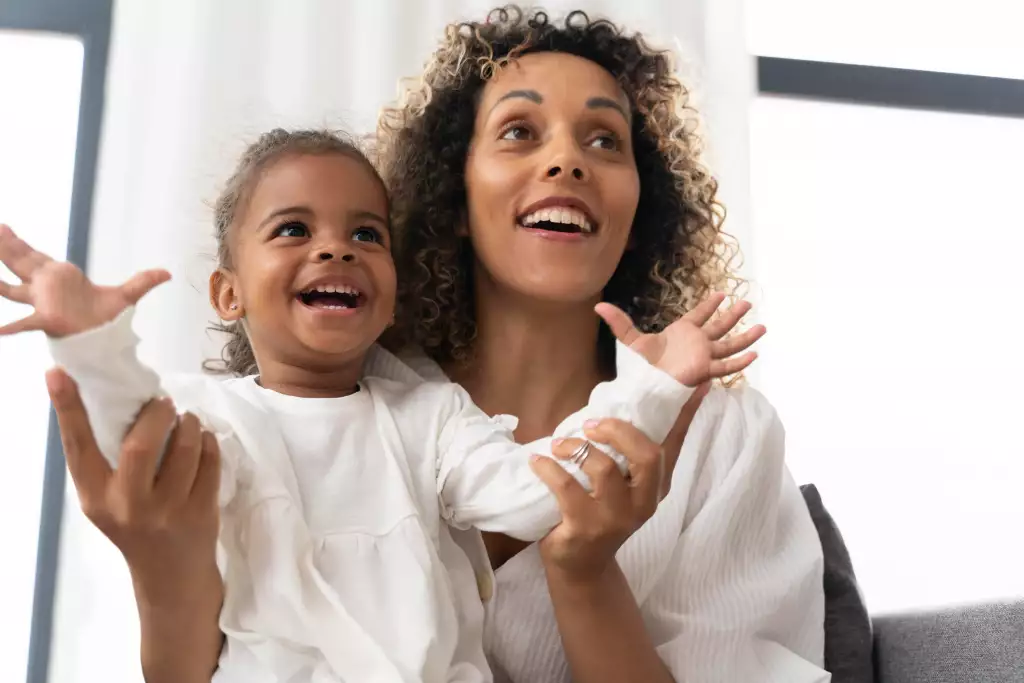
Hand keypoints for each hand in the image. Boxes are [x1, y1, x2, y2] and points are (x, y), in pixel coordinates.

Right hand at [0, 224, 168, 337]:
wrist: (104, 343)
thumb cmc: (107, 320)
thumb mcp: (127, 295)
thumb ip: (144, 282)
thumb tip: (168, 273)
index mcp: (60, 277)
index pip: (35, 256)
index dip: (20, 244)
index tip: (4, 228)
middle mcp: (46, 287)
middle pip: (20, 264)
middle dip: (6, 248)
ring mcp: (43, 303)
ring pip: (13, 289)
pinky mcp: (48, 320)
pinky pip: (25, 323)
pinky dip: (10, 327)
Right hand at [46, 367, 221, 598]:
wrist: (170, 577)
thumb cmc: (135, 526)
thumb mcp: (107, 500)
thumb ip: (107, 461)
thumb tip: (117, 401)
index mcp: (96, 498)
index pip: (77, 447)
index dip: (67, 409)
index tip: (58, 373)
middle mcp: (128, 506)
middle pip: (140, 446)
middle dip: (156, 414)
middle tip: (163, 403)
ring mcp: (168, 511)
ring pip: (184, 449)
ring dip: (189, 424)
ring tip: (186, 420)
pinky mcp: (202, 512)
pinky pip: (210, 462)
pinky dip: (208, 443)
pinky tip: (203, 441)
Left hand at [529, 385, 706, 579]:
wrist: (581, 565)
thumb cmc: (600, 511)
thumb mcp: (622, 482)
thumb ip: (628, 449)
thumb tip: (635, 403)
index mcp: (657, 485)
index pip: (674, 444)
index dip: (685, 414)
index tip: (696, 383)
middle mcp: (643, 502)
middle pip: (646, 455)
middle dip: (617, 431)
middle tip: (591, 425)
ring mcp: (615, 518)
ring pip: (604, 469)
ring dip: (575, 448)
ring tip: (558, 445)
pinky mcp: (585, 528)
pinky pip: (565, 487)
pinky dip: (548, 468)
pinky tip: (538, 462)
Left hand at [595, 293, 764, 386]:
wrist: (644, 387)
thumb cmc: (638, 366)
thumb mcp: (629, 340)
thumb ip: (618, 322)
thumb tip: (597, 306)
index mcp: (682, 332)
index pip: (699, 315)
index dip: (709, 305)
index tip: (721, 294)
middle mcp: (696, 343)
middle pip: (719, 326)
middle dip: (733, 315)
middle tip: (748, 302)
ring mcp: (703, 356)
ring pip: (728, 344)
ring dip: (744, 336)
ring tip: (762, 327)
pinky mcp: (704, 370)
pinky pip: (725, 366)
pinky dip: (739, 362)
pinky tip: (754, 355)